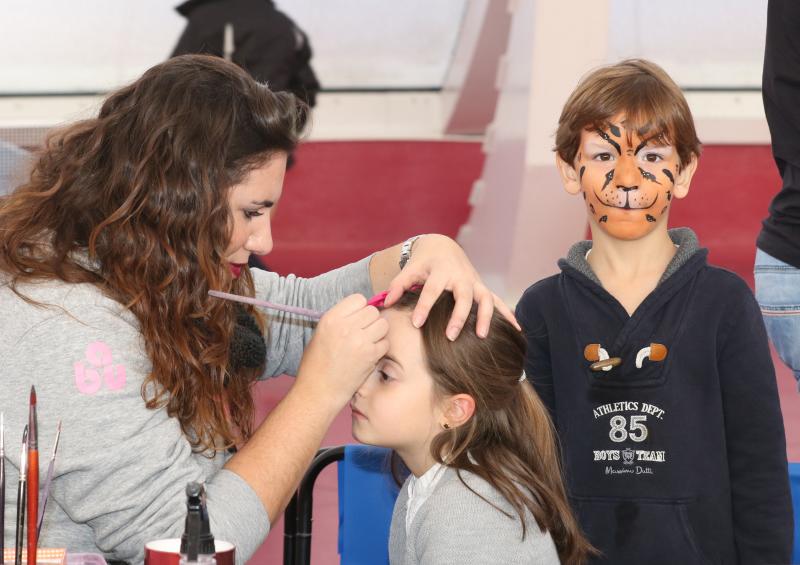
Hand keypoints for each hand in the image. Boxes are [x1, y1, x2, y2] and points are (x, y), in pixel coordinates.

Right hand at [296, 294, 388, 406]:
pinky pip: (386, 342)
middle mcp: (346, 326)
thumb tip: (361, 311)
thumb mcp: (321, 333)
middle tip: (363, 333)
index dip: (360, 309)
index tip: (356, 319)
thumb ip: (341, 319)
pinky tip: (369, 355)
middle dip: (370, 321)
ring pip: (383, 324)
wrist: (319, 391)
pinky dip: (380, 348)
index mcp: (331, 318)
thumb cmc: (317, 364)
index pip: (358, 299)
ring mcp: (360, 340)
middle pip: (373, 311)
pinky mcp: (371, 355)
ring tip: (367, 342)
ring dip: (378, 332)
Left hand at [382, 234, 518, 339]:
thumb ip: (397, 286)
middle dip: (458, 316)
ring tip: (483, 336)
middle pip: (463, 296)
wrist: (442, 248)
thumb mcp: (408, 270)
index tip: (416, 324)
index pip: (431, 290)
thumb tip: (386, 303)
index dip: (424, 307)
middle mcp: (460, 277)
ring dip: (486, 317)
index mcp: (440, 271)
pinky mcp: (482, 289)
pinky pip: (498, 302)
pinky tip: (518, 330)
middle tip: (451, 336)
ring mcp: (474, 282)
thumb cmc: (423, 263)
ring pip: (484, 299)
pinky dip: (509, 314)